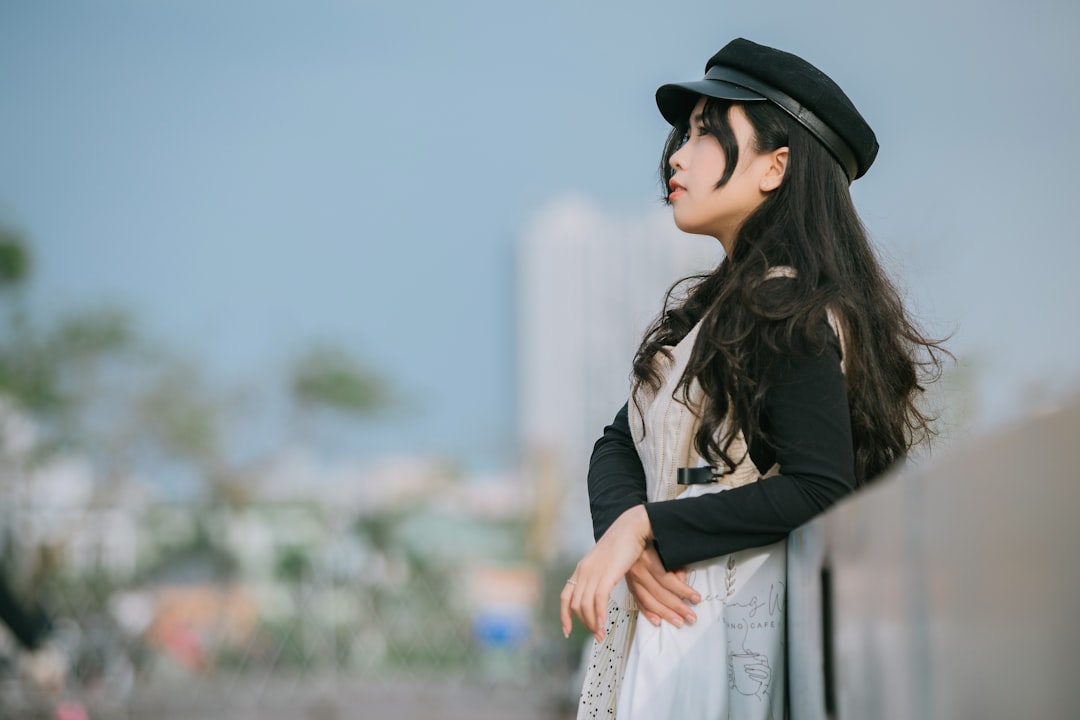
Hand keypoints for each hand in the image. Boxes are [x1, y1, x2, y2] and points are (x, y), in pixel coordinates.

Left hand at [560, 505, 650, 641]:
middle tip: (597, 635)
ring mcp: (593, 572)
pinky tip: (604, 623)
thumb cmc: (622, 546)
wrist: (631, 529)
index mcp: (581, 569)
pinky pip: (599, 599)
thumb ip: (599, 577)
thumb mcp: (605, 563)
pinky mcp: (606, 573)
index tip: (567, 631)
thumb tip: (600, 593)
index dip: (564, 615)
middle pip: (575, 605)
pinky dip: (600, 614)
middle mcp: (583, 572)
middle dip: (585, 623)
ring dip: (593, 623)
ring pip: (585, 605)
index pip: (565, 596)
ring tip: (602, 634)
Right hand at [625, 546, 698, 627]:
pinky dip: (648, 613)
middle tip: (690, 616)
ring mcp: (631, 578)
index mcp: (647, 557)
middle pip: (659, 593)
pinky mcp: (629, 584)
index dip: (683, 591)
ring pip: (648, 601)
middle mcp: (637, 569)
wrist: (629, 536)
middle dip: (677, 607)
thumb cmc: (651, 541)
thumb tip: (682, 581)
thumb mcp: (666, 549)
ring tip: (679, 621)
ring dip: (665, 614)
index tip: (696, 598)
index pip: (667, 579)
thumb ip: (675, 565)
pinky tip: (657, 620)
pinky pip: (638, 602)